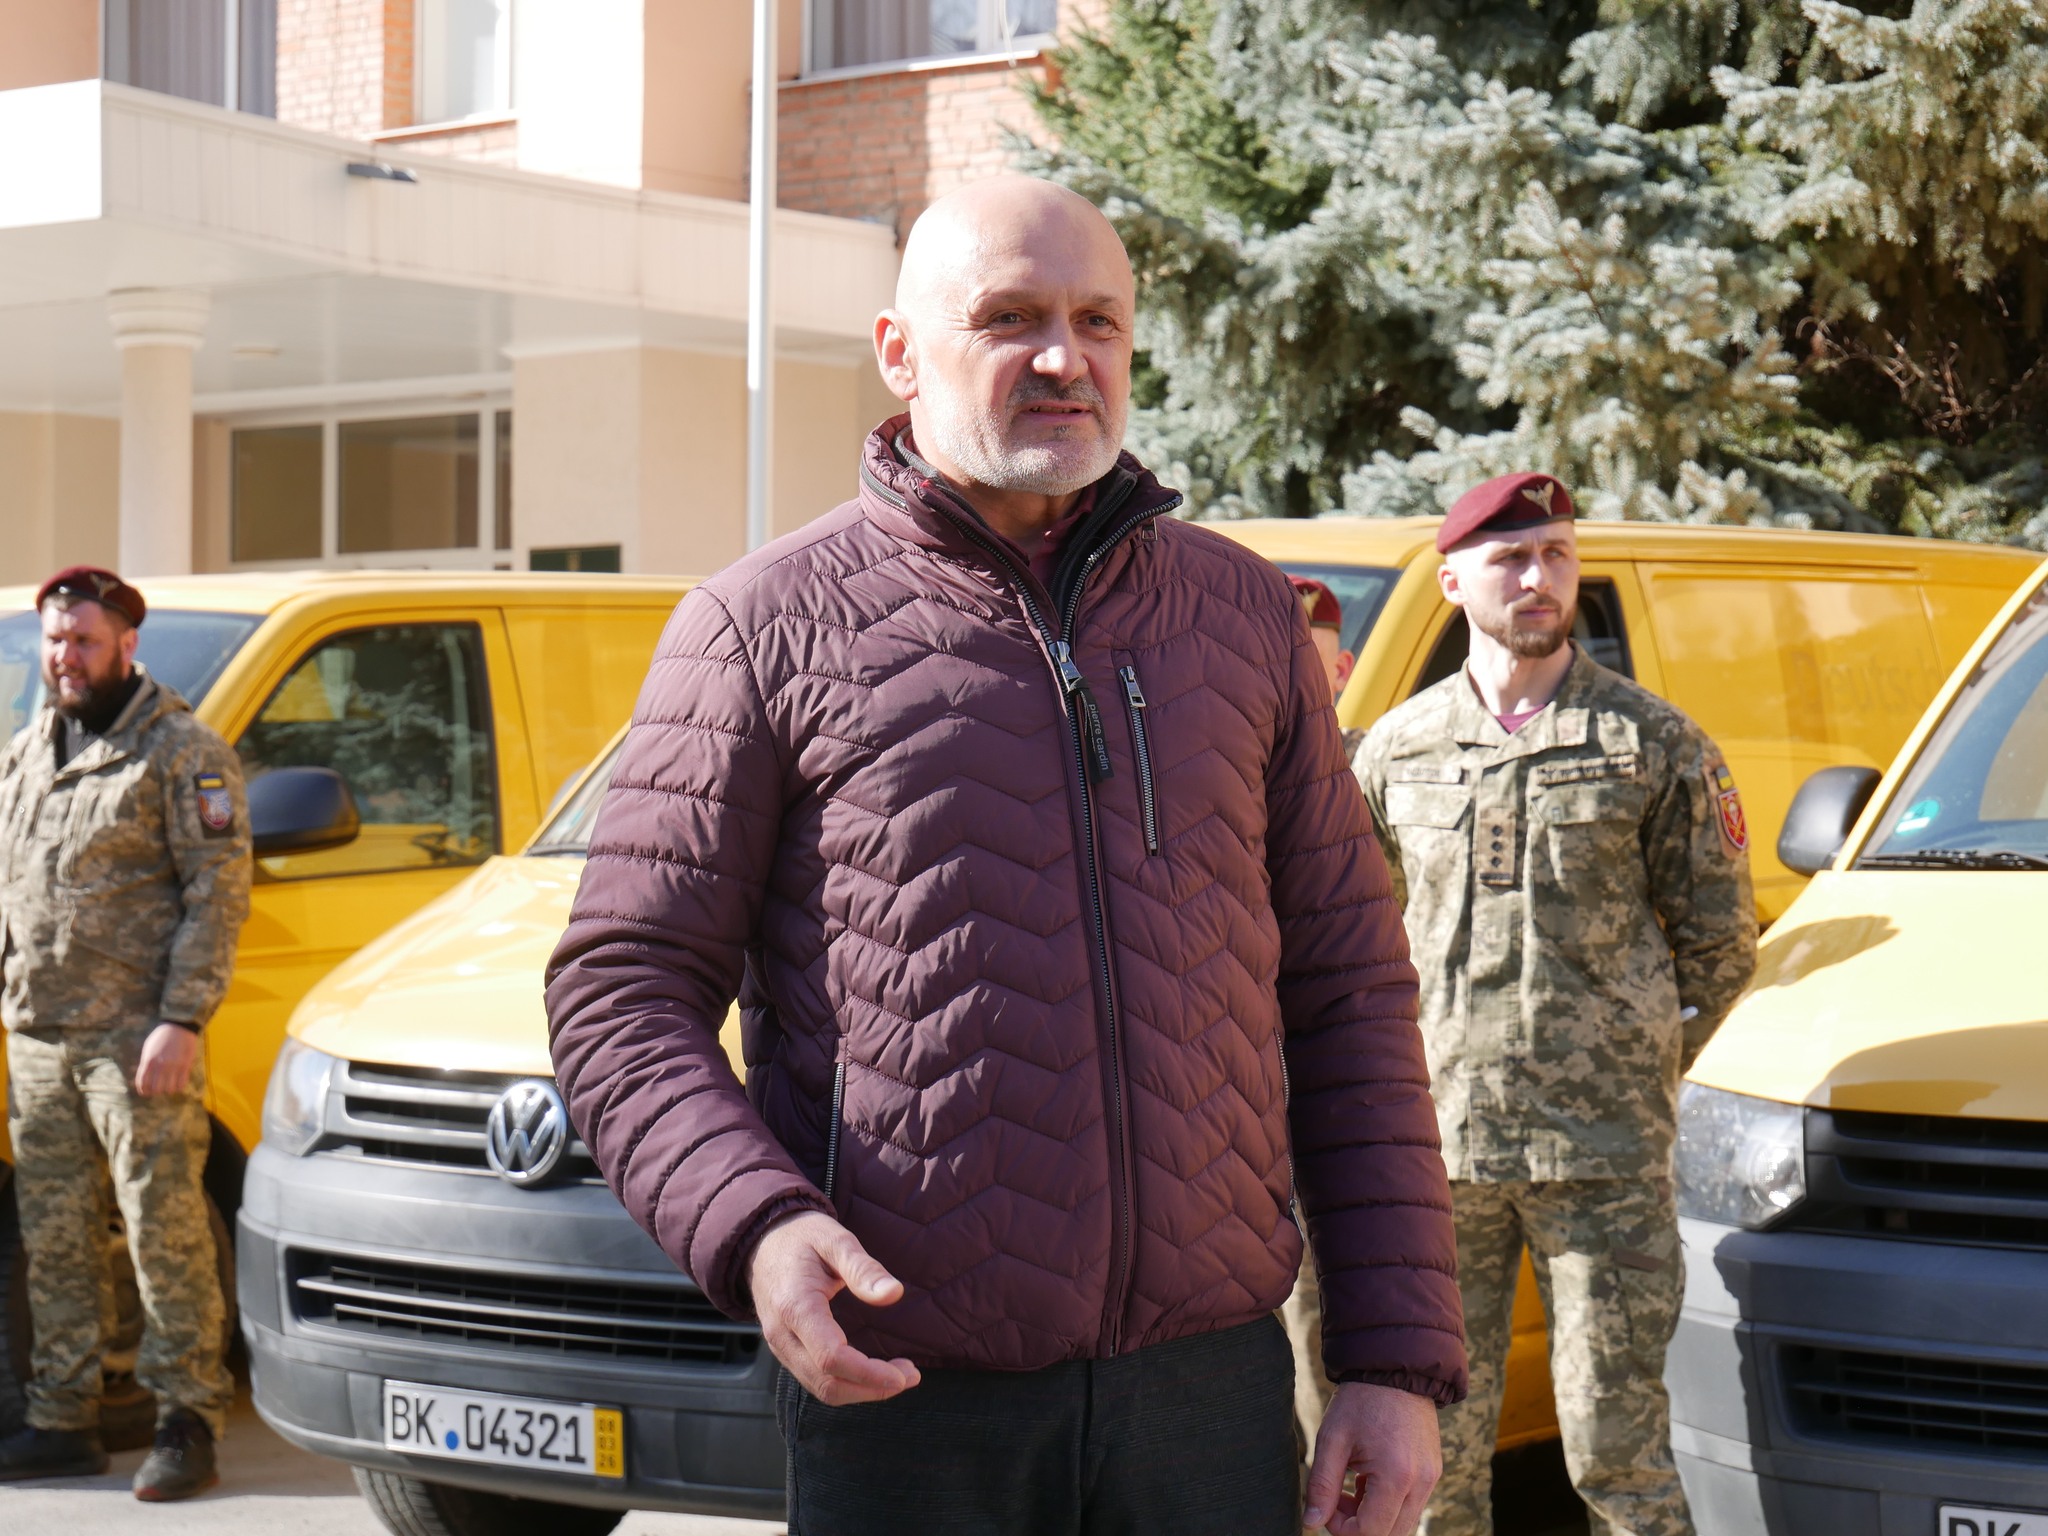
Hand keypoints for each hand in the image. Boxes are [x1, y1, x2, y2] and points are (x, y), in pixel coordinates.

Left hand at [135, 1023, 200, 1096]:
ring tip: (170, 1086)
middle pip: (156, 1089)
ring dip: (168, 1090)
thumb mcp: (148, 1049)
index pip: (143, 1083)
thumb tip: (145, 1080)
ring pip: (169, 1089)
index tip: (147, 1092)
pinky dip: (179, 1087)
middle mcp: (160, 1065)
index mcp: (149, 1061)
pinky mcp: (186, 1065)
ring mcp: (174, 1065)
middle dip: (156, 1092)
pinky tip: (178, 1083)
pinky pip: (182, 1084)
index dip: (144, 1091)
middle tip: (159, 1089)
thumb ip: (146, 1064)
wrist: (179, 1026)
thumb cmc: (161, 1037)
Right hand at [748, 1210, 920, 1406]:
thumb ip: (863, 1268)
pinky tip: (872, 1372)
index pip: (831, 1357)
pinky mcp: (786, 1350)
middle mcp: (783, 1334)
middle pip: (827, 1382)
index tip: (904, 1374)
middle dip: (872, 1388)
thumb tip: (894, 1294)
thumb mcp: (835, 1239)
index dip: (869, 1374)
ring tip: (898, 1376)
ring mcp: (781, 1346)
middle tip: (910, 1375)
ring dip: (862, 1390)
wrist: (762, 1240)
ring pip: (821, 1388)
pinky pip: (815, 1379)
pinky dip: (847, 1384)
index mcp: (795, 1306)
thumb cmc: (801, 1236)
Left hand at [1303, 1381, 1441, 1535]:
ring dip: (1374, 1517)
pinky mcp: (1432, 1472)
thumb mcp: (1333, 1440)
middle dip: (1359, 1527)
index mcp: (1396, 1475)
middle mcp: (1421, 1482)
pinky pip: (1411, 1505)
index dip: (1342, 1529)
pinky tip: (1368, 1478)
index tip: (1326, 1507)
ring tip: (1352, 1485)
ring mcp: (1431, 1478)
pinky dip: (1387, 1504)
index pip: (1371, 1531)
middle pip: (1390, 1534)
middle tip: (1337, 1499)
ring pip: (1402, 1524)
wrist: (1395, 1369)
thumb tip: (1311, 1523)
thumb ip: (1322, 1485)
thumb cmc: (1360, 1401)